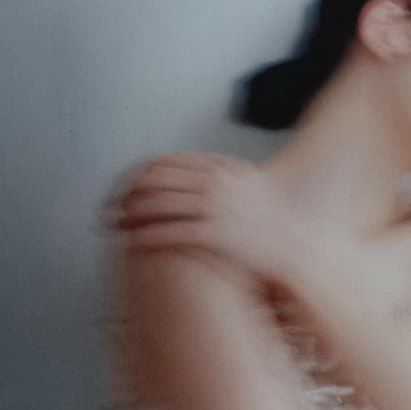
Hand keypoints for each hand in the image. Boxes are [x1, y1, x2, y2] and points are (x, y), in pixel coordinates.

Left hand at [106, 151, 305, 284]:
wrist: (300, 248)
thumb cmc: (277, 225)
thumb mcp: (254, 190)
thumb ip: (227, 181)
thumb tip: (205, 179)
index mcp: (225, 169)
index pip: (171, 161)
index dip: (142, 173)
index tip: (127, 184)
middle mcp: (219, 183)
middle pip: (158, 179)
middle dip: (127, 192)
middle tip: (110, 204)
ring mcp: (218, 207)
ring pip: (159, 204)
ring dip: (130, 213)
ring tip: (114, 223)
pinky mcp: (216, 234)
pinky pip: (171, 231)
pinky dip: (147, 234)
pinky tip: (132, 240)